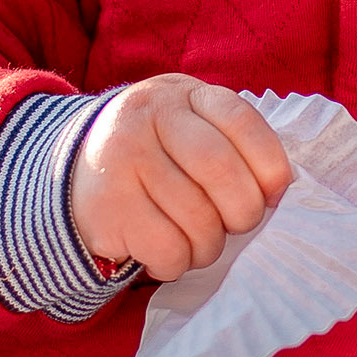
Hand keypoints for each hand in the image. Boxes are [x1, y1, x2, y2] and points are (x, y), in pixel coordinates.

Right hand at [70, 77, 291, 281]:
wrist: (77, 175)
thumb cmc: (158, 157)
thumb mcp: (191, 128)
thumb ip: (233, 146)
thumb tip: (279, 192)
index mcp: (184, 94)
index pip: (242, 122)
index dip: (269, 166)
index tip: (272, 194)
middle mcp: (150, 116)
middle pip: (221, 170)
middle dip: (243, 212)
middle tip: (236, 224)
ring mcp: (124, 158)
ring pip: (197, 218)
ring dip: (210, 245)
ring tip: (198, 241)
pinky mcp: (108, 205)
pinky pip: (168, 249)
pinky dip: (177, 263)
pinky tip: (165, 251)